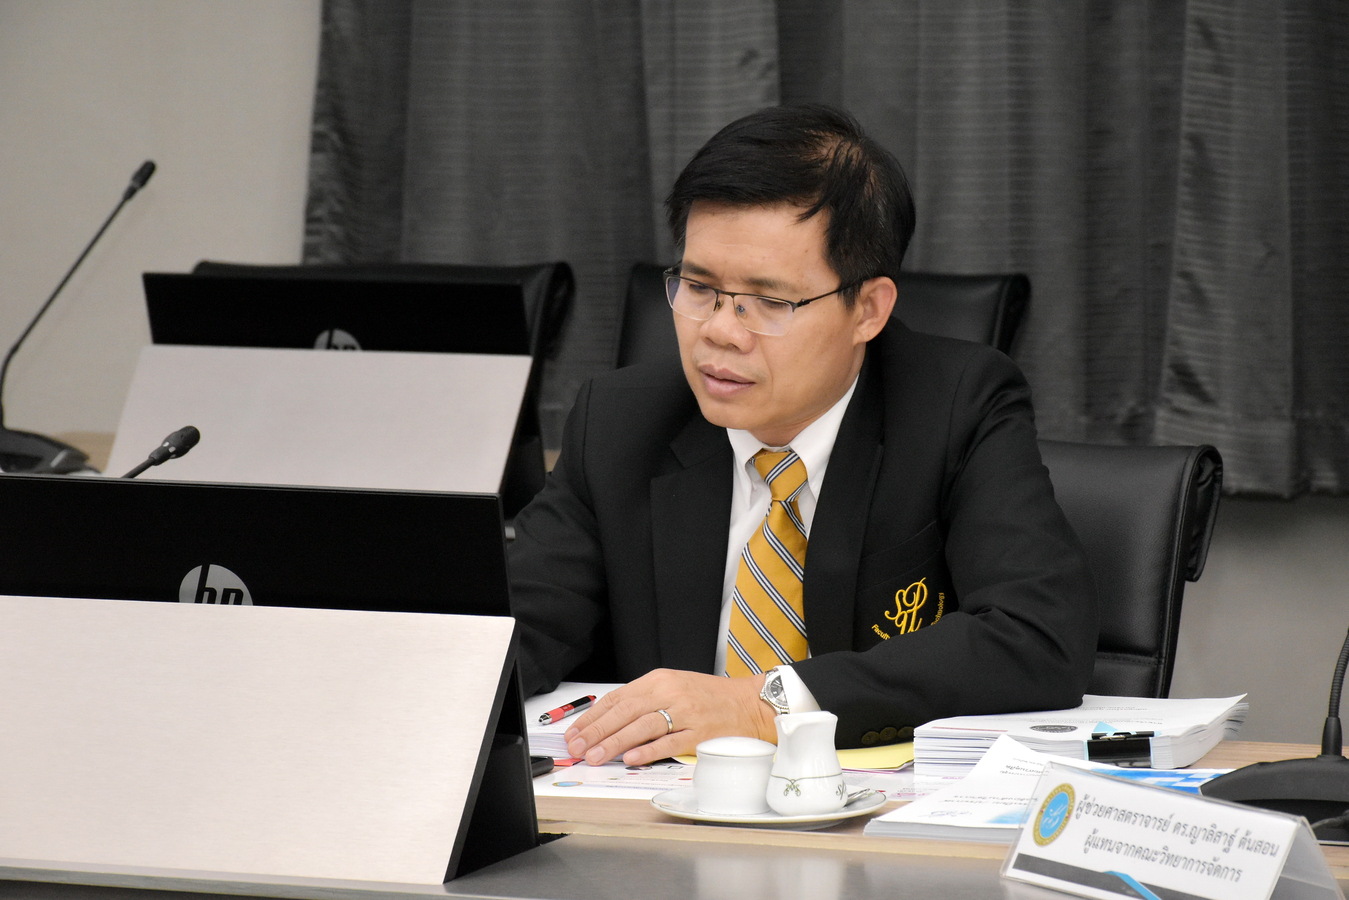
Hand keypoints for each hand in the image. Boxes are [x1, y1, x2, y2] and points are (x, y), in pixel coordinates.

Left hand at [564, 668, 774, 765]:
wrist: (748, 703)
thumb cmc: (708, 697)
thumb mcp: (672, 687)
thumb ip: (643, 701)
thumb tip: (607, 722)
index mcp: (659, 679)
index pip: (617, 698)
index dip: (593, 717)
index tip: (575, 732)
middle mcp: (670, 693)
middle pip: (625, 712)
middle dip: (597, 731)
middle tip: (577, 747)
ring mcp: (685, 713)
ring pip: (642, 727)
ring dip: (616, 743)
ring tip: (596, 756)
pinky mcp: (699, 732)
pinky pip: (669, 743)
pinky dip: (648, 751)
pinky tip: (631, 759)